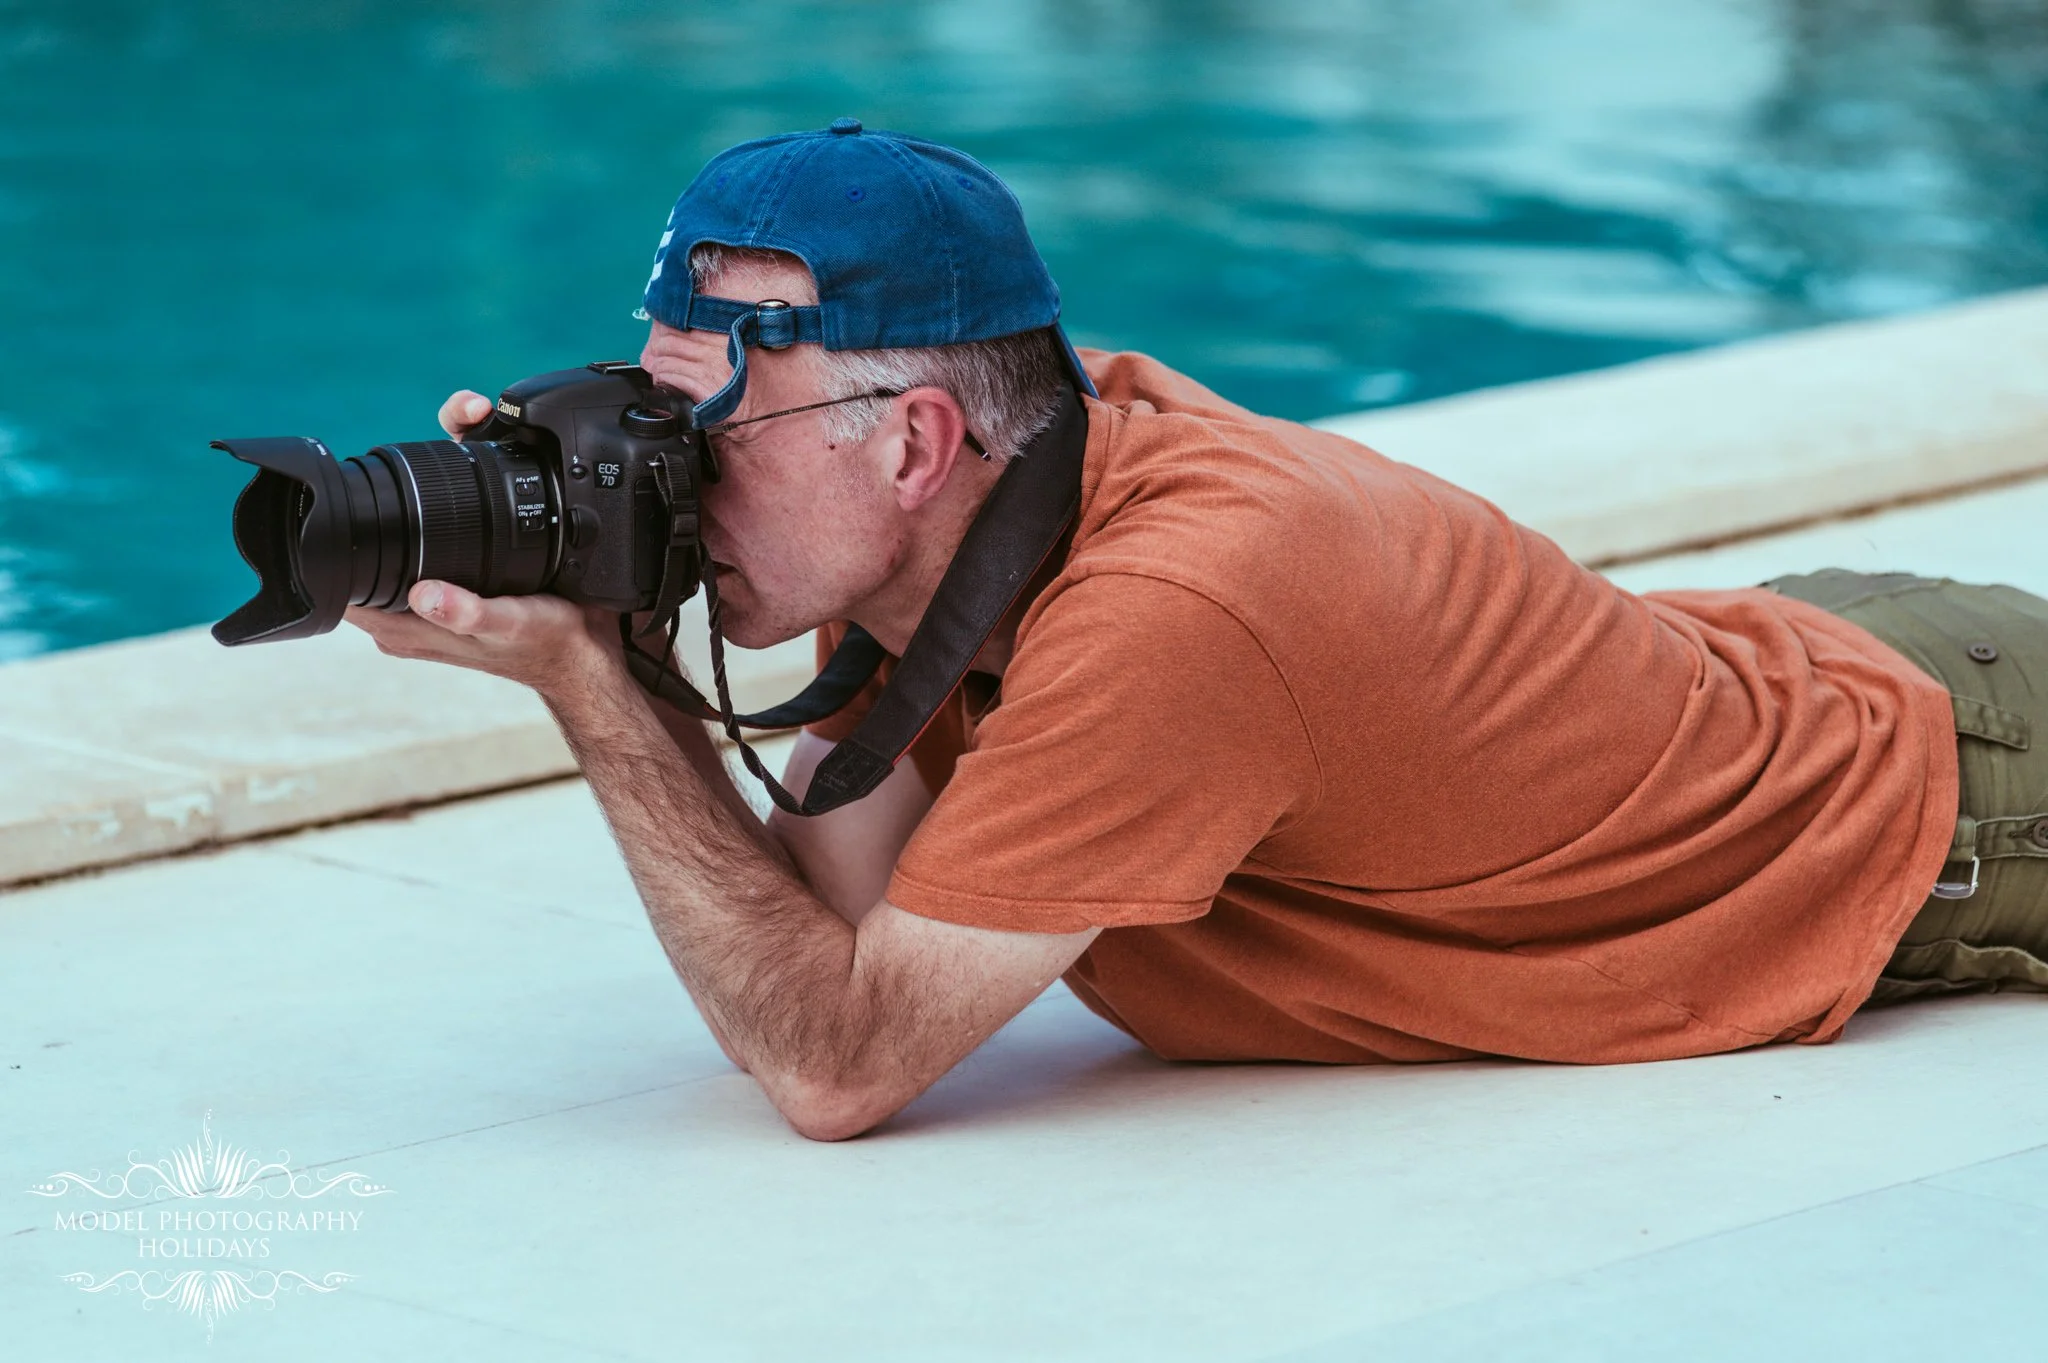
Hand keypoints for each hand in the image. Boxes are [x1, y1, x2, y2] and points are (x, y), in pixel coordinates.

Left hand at [342, 389, 625, 698]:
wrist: (581, 651)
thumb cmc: (548, 642)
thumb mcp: (512, 623)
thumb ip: (469, 612)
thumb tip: (424, 593)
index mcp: (405, 628)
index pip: (346, 583)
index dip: (347, 541)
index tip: (367, 503)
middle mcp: (407, 619)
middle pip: (364, 559)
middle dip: (374, 520)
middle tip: (404, 484)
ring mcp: (423, 608)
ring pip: (390, 555)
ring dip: (400, 524)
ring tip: (425, 491)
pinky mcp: (446, 596)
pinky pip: (418, 559)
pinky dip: (425, 535)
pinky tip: (447, 519)